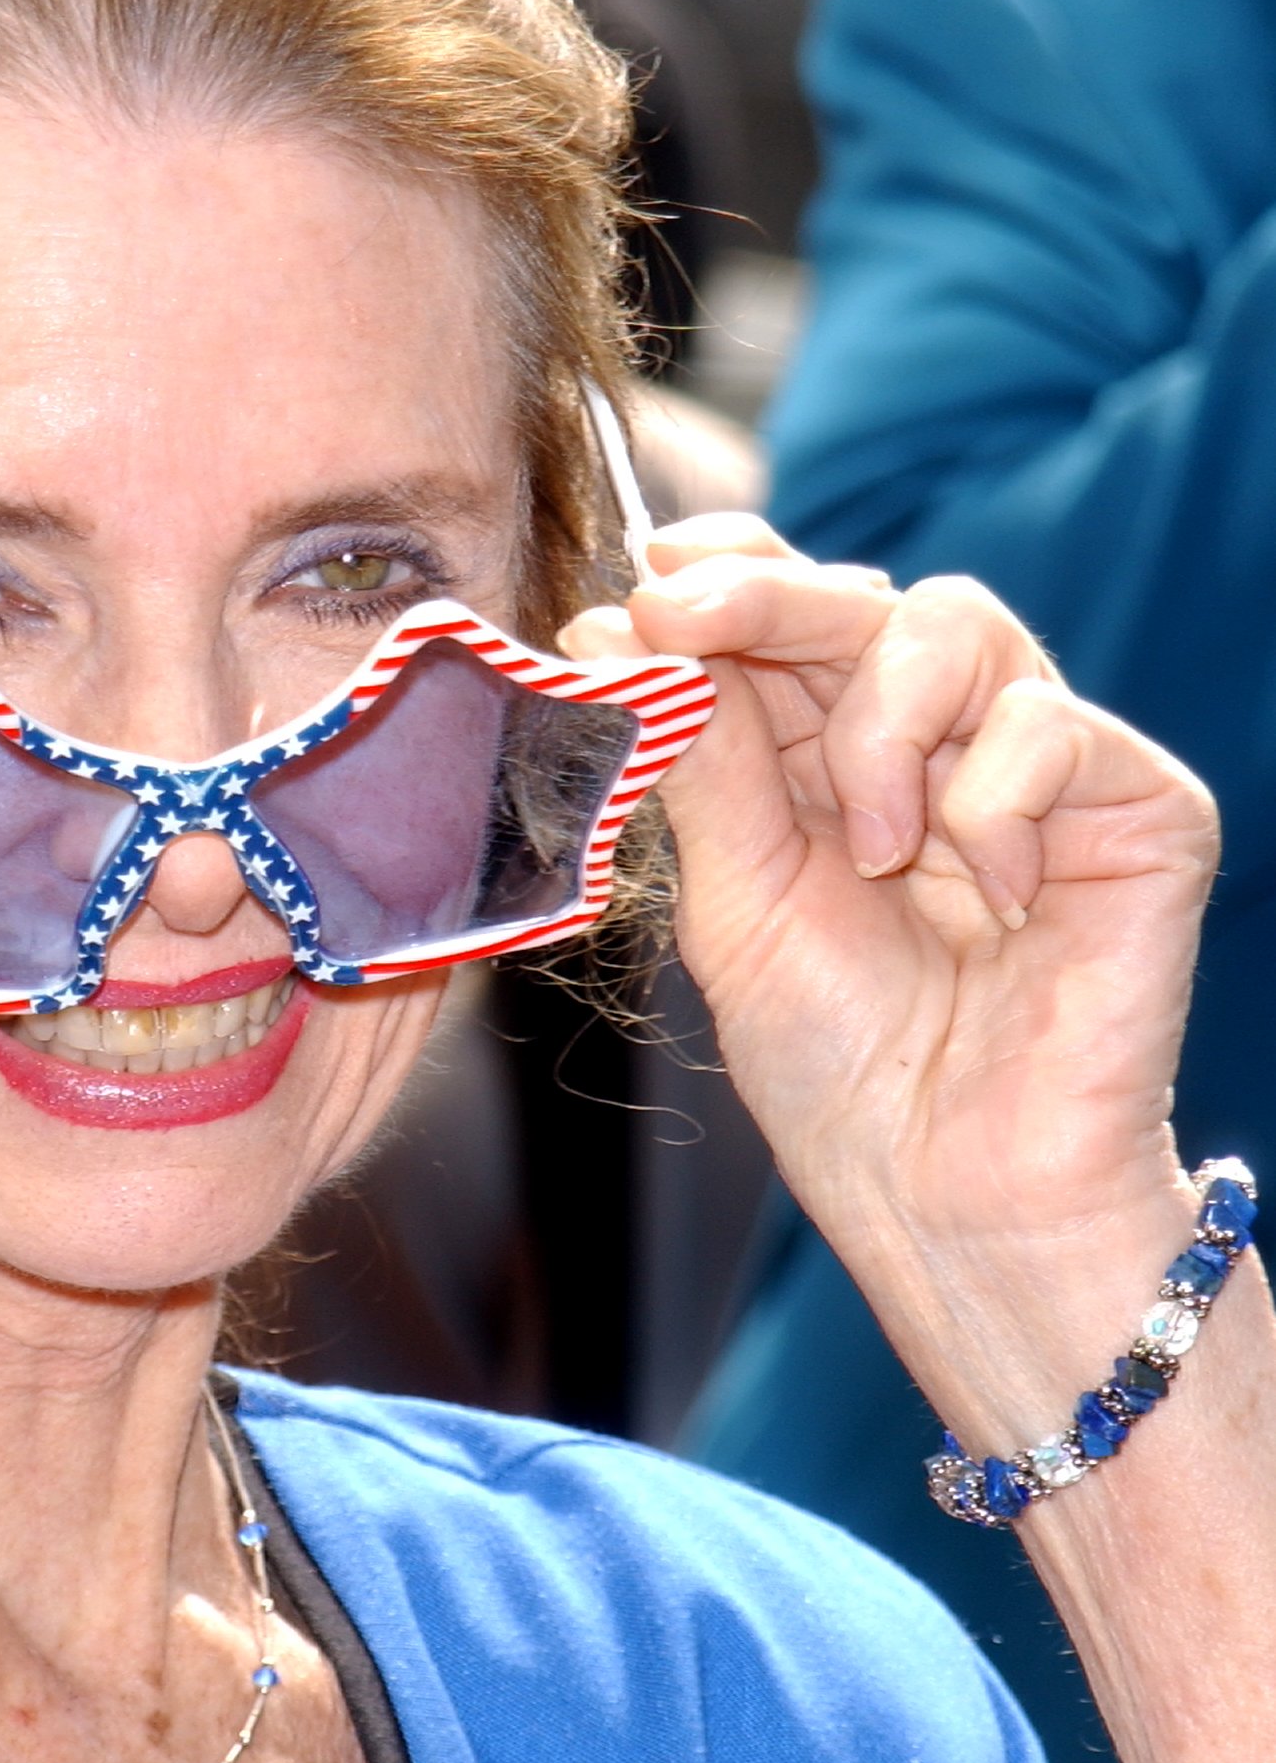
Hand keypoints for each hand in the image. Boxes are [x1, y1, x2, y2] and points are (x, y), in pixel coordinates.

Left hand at [560, 519, 1219, 1432]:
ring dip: (882, 730)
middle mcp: (939, 741)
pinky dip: (995, 805)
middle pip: (863, 595)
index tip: (653, 575)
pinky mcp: (1141, 805)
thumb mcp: (735, 899)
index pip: (790, 612)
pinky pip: (1053, 724)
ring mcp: (1043, 766)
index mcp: (831, 754)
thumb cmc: (843, 1066)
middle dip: (766, 596)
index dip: (729, 570)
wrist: (952, 1192)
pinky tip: (996, 901)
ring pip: (959, 623)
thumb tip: (621, 623)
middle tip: (686, 609)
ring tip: (878, 854)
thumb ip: (702, 756)